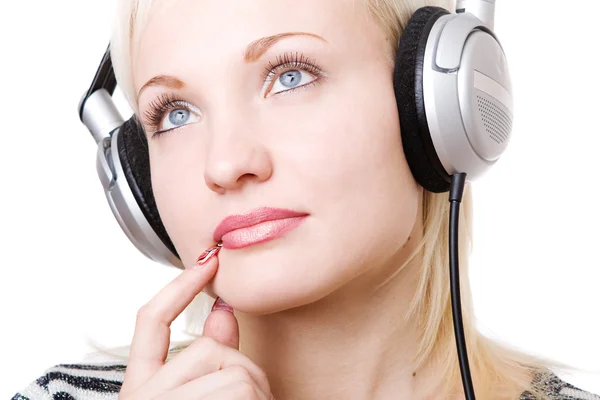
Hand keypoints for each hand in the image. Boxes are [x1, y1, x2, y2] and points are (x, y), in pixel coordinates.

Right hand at [118, 246, 274, 398]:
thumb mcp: (201, 392)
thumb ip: (212, 354)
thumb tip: (222, 312)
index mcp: (142, 386)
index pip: (151, 320)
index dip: (180, 287)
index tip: (206, 262)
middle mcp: (143, 395)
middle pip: (207, 347)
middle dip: (239, 369)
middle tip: (247, 398)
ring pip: (231, 367)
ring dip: (254, 390)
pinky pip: (240, 384)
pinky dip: (259, 398)